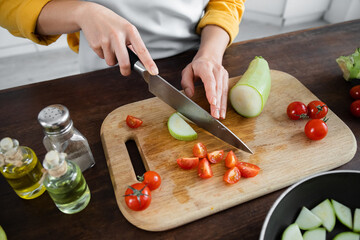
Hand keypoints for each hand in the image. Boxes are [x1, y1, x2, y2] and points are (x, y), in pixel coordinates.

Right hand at [36, 1, 157, 75]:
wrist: (91, 14)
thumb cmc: (112, 23)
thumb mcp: (126, 29)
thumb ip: (133, 45)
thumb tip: (139, 62)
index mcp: (130, 31)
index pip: (142, 50)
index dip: (149, 63)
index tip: (154, 72)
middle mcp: (118, 35)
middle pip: (125, 62)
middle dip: (126, 70)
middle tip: (126, 71)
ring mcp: (106, 40)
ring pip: (112, 62)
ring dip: (112, 59)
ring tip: (111, 47)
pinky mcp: (95, 44)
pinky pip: (102, 58)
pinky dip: (103, 54)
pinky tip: (102, 44)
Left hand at [181, 25, 229, 118]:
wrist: (210, 56)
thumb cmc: (197, 66)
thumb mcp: (187, 71)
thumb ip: (186, 82)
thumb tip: (189, 94)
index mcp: (205, 67)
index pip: (209, 80)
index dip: (211, 92)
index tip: (212, 102)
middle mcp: (216, 70)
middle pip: (217, 88)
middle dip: (217, 103)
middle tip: (215, 115)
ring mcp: (223, 75)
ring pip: (223, 92)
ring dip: (221, 106)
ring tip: (219, 116)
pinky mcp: (226, 80)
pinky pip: (226, 93)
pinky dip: (224, 104)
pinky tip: (222, 113)